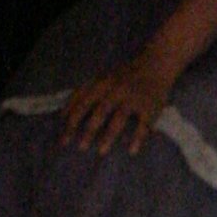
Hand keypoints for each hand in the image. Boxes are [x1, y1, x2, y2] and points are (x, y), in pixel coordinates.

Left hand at [59, 53, 178, 155]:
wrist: (155, 65)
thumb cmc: (121, 77)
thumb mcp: (100, 79)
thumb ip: (82, 93)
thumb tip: (62, 115)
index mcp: (102, 84)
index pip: (83, 104)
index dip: (73, 121)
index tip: (64, 140)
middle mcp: (117, 90)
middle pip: (100, 112)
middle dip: (89, 130)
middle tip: (80, 147)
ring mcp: (134, 98)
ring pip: (119, 119)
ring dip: (109, 136)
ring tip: (101, 151)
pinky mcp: (150, 106)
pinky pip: (144, 124)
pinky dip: (138, 138)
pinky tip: (131, 151)